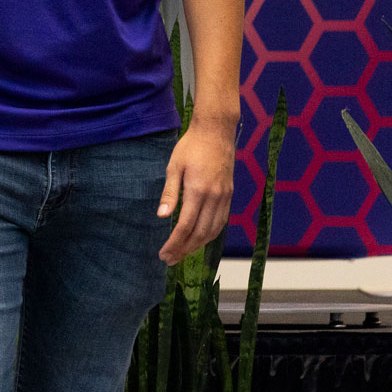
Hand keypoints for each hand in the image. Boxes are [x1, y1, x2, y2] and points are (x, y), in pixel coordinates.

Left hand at [157, 121, 235, 263]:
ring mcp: (224, 197)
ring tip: (182, 253)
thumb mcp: (174, 166)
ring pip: (213, 230)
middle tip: (170, 259)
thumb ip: (170, 193)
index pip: (185, 226)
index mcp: (198, 190)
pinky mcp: (229, 194)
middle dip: (184, 249)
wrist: (216, 131)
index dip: (174, 243)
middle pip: (200, 233)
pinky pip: (221, 222)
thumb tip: (161, 216)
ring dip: (197, 245)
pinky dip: (210, 235)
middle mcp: (214, 197)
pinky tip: (200, 239)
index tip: (164, 254)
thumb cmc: (191, 146)